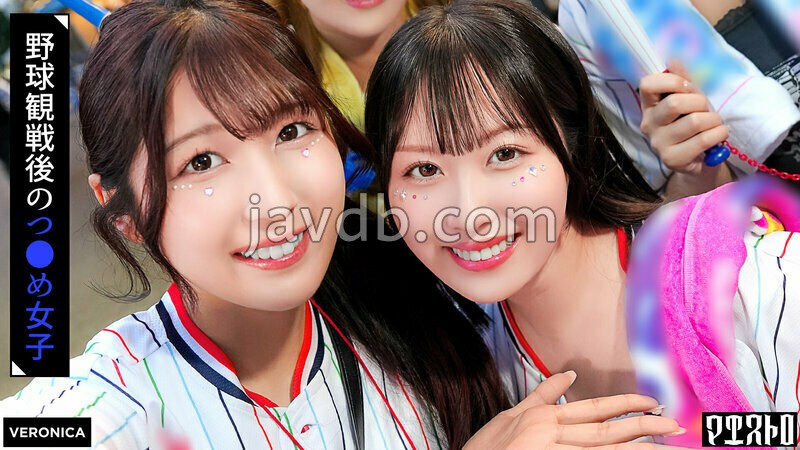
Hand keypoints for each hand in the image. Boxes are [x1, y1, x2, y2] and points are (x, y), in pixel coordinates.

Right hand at [464, 371, 686, 449]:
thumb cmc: (485, 448)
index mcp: (544, 416)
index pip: (596, 408)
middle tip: (675, 425)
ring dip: (636, 449)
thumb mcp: (510, 415)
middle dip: (644, 427)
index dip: (627, 405)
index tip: (655, 403)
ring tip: (665, 446)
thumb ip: (540, 394)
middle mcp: (551, 433)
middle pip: (607, 431)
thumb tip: (568, 375)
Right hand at [639, 61, 728, 176]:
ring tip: (714, 125)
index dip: (672, 81)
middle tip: (705, 110)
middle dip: (700, 102)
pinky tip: (717, 136)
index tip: (688, 88)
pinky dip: (719, 134)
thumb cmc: (694, 126)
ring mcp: (658, 144)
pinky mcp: (672, 159)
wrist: (699, 160)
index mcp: (649, 106)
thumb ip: (682, 81)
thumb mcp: (689, 100)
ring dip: (714, 120)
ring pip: (694, 121)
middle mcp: (648, 125)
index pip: (647, 84)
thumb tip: (673, 59)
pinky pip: (704, 139)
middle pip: (675, 103)